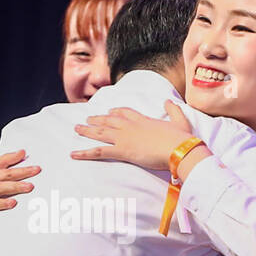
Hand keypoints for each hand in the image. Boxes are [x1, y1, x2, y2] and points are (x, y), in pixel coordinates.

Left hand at [71, 100, 199, 170]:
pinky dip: (85, 153)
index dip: (116, 112)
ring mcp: (124, 137)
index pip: (125, 113)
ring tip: (76, 129)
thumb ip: (174, 110)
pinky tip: (74, 154)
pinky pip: (99, 151)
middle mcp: (131, 126)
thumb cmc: (181, 138)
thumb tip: (169, 101)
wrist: (179, 148)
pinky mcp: (122, 150)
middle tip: (87, 120)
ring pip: (101, 132)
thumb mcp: (180, 121)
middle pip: (109, 121)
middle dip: (97, 120)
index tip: (109, 112)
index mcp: (144, 120)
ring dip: (87, 131)